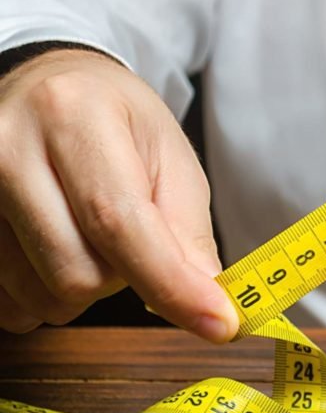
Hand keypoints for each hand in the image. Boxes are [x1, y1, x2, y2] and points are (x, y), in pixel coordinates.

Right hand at [0, 50, 236, 340]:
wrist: (50, 88)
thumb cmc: (117, 124)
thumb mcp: (171, 157)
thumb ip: (189, 232)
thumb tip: (208, 303)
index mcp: (73, 116)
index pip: (119, 221)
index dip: (170, 283)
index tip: (218, 324)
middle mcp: (7, 148)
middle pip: (78, 273)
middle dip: (122, 278)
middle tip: (130, 239)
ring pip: (42, 295)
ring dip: (83, 286)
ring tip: (88, 235)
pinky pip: (7, 304)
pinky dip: (43, 294)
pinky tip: (51, 250)